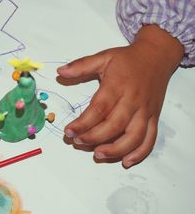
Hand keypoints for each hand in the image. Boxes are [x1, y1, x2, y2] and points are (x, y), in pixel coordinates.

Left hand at [57, 25, 183, 167]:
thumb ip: (81, 65)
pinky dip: (140, 153)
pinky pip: (150, 138)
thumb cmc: (127, 59)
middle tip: (77, 143)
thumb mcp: (103, 57)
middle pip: (114, 125)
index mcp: (117, 85)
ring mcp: (145, 110)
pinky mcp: (154, 116)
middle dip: (94, 137)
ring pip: (134, 136)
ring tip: (98, 155)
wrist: (156, 56)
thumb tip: (60, 72)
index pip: (99, 108)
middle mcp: (132, 100)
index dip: (82, 123)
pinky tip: (126, 161)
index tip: (68, 131)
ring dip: (116, 149)